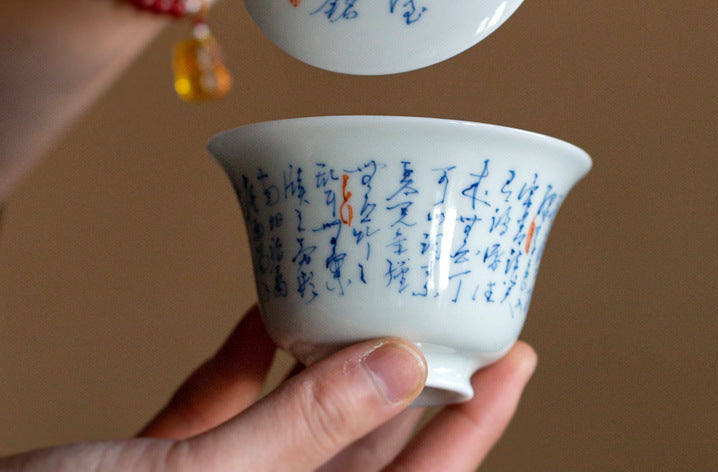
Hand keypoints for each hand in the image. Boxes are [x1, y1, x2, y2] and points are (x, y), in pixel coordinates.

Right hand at [1, 307, 536, 469]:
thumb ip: (304, 430)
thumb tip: (398, 364)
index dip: (477, 422)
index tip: (515, 357)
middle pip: (372, 433)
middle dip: (417, 367)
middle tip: (454, 304)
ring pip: (306, 411)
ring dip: (337, 350)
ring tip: (379, 292)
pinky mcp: (173, 459)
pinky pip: (234, 400)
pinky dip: (256, 352)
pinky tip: (270, 306)